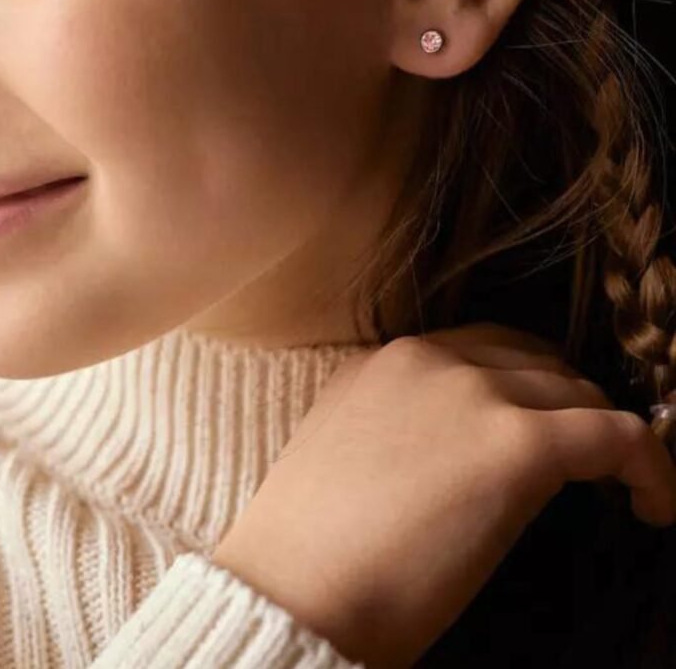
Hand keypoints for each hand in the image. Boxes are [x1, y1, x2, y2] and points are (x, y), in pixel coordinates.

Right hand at [210, 323, 675, 668]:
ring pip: (577, 393)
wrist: (295, 585)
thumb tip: (454, 452)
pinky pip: (616, 435)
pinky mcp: (516, 443)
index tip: (537, 429)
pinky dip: (647, 465)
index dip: (522, 388)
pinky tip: (650, 503)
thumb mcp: (342, 451)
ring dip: (601, 436)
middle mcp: (429, 359)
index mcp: (382, 361)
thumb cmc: (307, 543)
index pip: (480, 350)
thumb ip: (396, 426)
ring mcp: (473, 394)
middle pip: (534, 364)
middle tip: (579, 463)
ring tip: (618, 486)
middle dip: (564, 407)